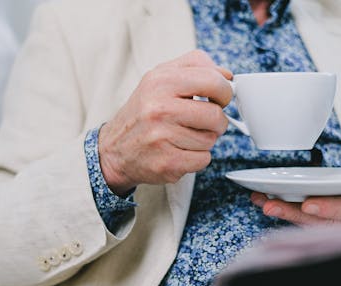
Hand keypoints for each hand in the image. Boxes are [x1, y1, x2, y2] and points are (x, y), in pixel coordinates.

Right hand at [99, 50, 232, 195]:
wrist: (113, 149)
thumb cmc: (142, 113)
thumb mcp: (159, 78)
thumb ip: (193, 67)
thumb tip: (227, 76)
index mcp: (160, 81)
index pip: (214, 81)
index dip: (224, 92)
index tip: (219, 98)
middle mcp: (159, 108)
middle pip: (216, 115)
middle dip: (216, 121)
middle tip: (204, 122)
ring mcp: (162, 137)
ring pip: (211, 139)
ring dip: (203, 140)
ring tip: (183, 136)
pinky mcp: (167, 163)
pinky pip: (203, 159)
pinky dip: (196, 157)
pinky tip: (179, 151)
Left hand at [251, 127, 340, 224]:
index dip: (331, 209)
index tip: (309, 204)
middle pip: (323, 222)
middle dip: (295, 214)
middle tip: (270, 205)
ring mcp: (339, 221)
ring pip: (310, 223)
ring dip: (284, 213)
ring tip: (261, 201)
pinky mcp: (325, 219)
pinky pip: (304, 219)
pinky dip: (285, 211)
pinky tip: (265, 200)